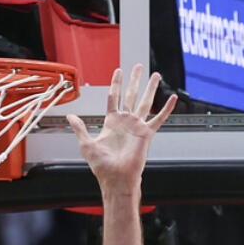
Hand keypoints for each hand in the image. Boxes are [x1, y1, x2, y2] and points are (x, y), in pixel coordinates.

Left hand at [66, 64, 176, 192]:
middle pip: (130, 95)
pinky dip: (166, 109)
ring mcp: (136, 126)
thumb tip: (70, 116)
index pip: (113, 97)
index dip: (116, 83)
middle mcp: (125, 122)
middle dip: (134, 80)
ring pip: (145, 102)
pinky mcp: (146, 134)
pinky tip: (173, 98)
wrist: (116, 178)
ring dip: (151, 88)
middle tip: (138, 66)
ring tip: (155, 75)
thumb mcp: (86, 144)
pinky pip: (159, 119)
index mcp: (111, 122)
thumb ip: (80, 128)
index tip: (118, 70)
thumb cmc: (102, 166)